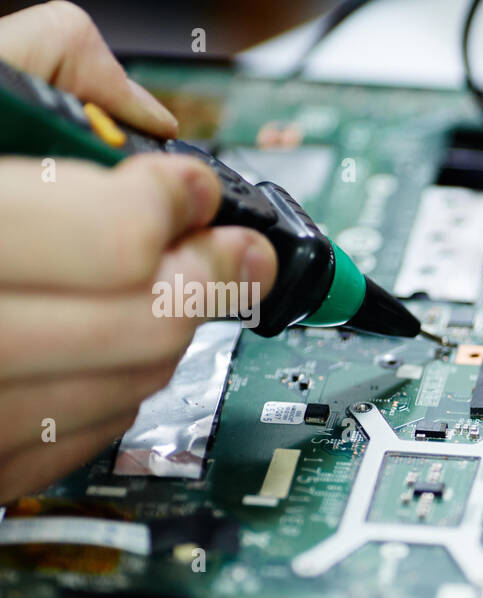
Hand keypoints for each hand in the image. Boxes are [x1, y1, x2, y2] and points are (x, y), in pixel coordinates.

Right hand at [0, 2, 276, 501]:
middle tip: (230, 248)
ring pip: (134, 385)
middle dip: (207, 275)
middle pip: (145, 325)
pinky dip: (118, 384)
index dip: (175, 204)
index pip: (114, 240)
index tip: (193, 188)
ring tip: (158, 283)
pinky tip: (98, 339)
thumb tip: (147, 116)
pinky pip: (90, 434)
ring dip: (169, 329)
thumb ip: (44, 71)